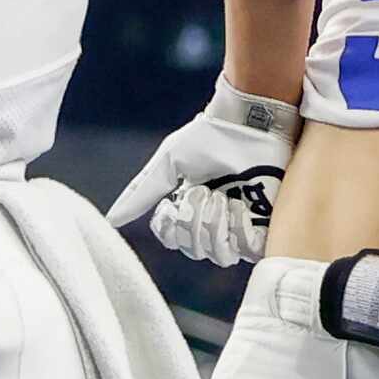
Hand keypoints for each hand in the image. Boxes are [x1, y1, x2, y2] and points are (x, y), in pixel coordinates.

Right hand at [104, 78, 298, 266]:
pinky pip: (246, 250)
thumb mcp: (168, 163)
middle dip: (195, 221)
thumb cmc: (208, 136)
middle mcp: (216, 221)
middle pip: (194, 249)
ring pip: (218, 254)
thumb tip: (112, 221)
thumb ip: (142, 193)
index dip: (171, 226)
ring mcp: (241, 226)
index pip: (172, 238)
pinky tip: (241, 206)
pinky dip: (238, 229)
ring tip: (224, 198)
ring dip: (215, 225)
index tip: (175, 202)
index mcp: (192, 208)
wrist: (250, 123)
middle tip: (205, 192)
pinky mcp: (266, 227)